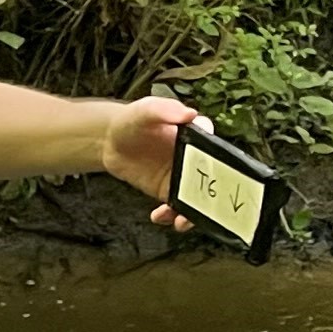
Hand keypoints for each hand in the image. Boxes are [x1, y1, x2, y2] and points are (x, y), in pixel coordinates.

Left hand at [102, 93, 206, 227]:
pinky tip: (159, 216)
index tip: (219, 170)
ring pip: (197, 198)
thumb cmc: (132, 120)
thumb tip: (190, 114)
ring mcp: (182, 177)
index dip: (222, 159)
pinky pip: (175, 208)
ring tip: (182, 221)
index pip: (216, 146)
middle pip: (212, 179)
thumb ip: (165, 110)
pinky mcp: (168, 191)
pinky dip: (171, 215)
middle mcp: (193, 158)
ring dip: (194, 213)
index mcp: (194, 135)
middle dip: (214, 196)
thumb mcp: (146, 110)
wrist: (110, 141)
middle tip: (209, 207)